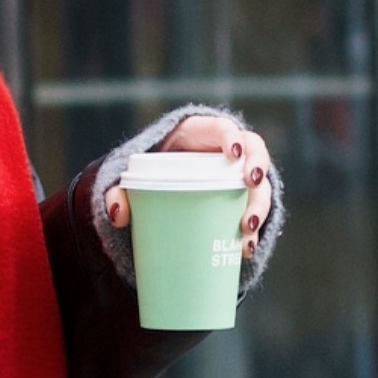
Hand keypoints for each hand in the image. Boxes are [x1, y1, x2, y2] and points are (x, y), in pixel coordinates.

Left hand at [107, 114, 274, 254]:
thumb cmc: (148, 175)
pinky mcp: (240, 200)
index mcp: (199, 134)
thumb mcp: (133, 178)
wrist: (159, 187)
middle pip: (254, 152)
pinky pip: (253, 212)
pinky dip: (253, 231)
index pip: (222, 128)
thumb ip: (119, 191)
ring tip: (247, 229)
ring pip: (259, 185)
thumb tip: (118, 214)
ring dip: (259, 206)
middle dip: (258, 168)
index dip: (232, 137)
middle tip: (251, 186)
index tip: (233, 155)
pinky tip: (246, 249)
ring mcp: (237, 176)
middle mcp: (225, 151)